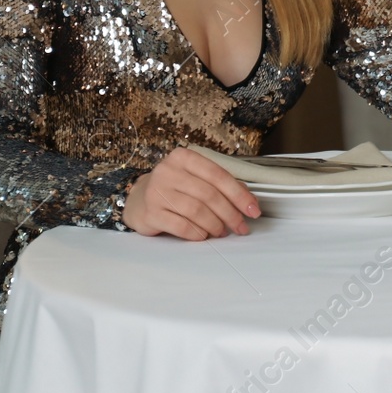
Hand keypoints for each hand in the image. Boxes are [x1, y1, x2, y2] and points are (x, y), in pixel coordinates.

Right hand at [123, 146, 261, 239]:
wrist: (138, 200)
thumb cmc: (174, 188)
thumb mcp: (196, 178)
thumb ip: (222, 185)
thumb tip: (250, 201)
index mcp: (183, 157)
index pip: (218, 175)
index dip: (239, 195)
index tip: (253, 210)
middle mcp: (168, 171)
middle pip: (209, 195)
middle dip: (230, 214)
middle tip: (240, 226)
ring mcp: (156, 192)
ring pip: (196, 211)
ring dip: (215, 225)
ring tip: (221, 231)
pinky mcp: (150, 214)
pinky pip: (181, 226)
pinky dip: (197, 233)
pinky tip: (203, 235)